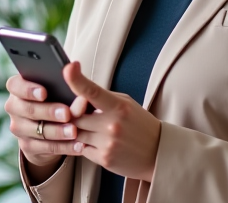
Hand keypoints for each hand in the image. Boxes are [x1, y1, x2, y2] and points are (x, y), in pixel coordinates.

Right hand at [4, 72, 83, 178]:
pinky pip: (45, 147)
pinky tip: (78, 145)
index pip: (15, 85)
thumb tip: (76, 69)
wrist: (51, 124)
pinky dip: (63, 146)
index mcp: (17, 87)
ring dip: (57, 131)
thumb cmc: (56, 98)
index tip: (44, 93)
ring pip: (36, 130)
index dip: (28, 89)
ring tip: (74, 131)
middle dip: (48, 111)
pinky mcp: (27, 145)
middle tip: (67, 113)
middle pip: (27, 109)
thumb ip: (66, 84)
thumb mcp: (59, 89)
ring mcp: (18, 127)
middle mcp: (14, 107)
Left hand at [65, 61, 160, 181]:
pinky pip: (82, 149)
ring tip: (96, 131)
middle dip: (76, 115)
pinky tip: (101, 144)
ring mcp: (108, 143)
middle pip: (75, 116)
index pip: (93, 91)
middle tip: (86, 116)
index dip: (77, 79)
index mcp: (119, 107)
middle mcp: (112, 125)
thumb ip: (102, 97)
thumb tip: (77, 91)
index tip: (68, 68)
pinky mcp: (105, 159)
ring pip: (76, 133)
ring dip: (81, 131)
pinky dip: (87, 145)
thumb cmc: (140, 124)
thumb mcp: (126, 104)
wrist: (158, 153)